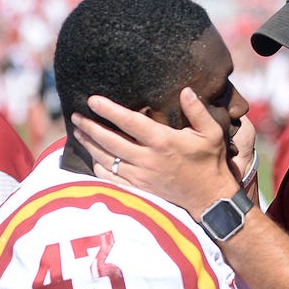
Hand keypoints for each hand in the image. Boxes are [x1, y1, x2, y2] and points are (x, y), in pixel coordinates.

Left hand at [71, 89, 244, 217]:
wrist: (209, 198)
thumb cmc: (210, 162)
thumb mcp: (212, 133)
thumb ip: (197, 111)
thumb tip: (186, 91)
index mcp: (163, 142)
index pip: (129, 122)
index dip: (109, 110)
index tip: (92, 100)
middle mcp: (148, 159)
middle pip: (110, 141)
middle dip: (90, 126)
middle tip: (76, 115)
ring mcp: (141, 176)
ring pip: (106, 158)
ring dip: (90, 144)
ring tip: (79, 131)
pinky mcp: (139, 189)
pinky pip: (111, 178)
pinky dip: (99, 166)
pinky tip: (93, 156)